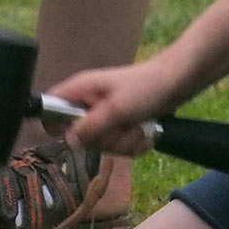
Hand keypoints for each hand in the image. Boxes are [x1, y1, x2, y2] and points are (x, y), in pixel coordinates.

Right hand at [48, 58, 184, 157]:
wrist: (178, 83)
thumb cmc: (146, 87)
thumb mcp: (116, 109)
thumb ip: (90, 127)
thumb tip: (68, 142)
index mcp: (80, 90)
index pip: (50, 107)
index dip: (56, 124)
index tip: (78, 134)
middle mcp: (89, 103)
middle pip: (79, 136)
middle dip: (105, 138)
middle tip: (121, 125)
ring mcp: (105, 115)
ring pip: (102, 144)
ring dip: (124, 141)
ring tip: (138, 125)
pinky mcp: (121, 125)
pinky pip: (119, 146)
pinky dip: (134, 142)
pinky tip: (145, 130)